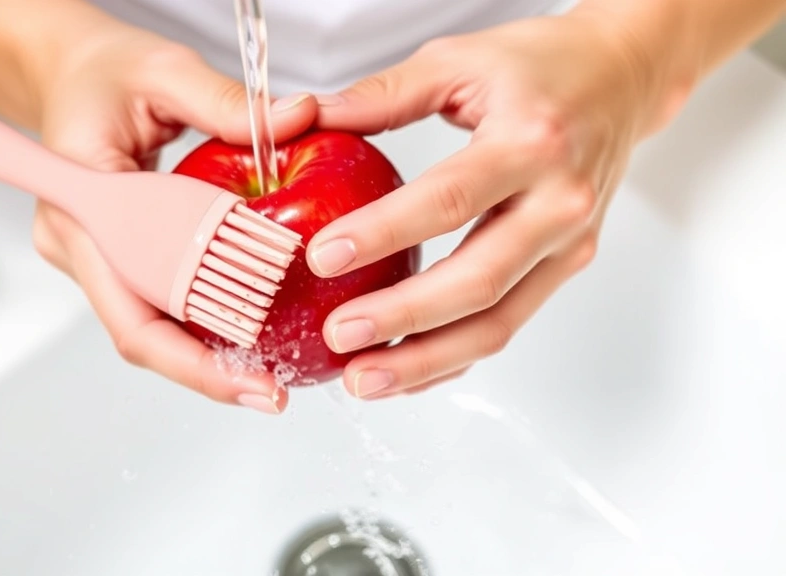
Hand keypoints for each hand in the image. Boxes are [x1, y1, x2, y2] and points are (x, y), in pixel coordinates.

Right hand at [28, 17, 316, 412]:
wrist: (65, 73)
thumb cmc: (101, 70)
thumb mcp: (163, 70)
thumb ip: (226, 102)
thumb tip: (298, 120)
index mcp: (78, 202)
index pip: (131, 306)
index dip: (188, 357)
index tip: (250, 379)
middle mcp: (77, 243)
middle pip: (140, 335)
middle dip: (207, 373)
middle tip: (273, 393)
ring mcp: (91, 255)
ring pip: (148, 327)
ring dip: (205, 357)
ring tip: (268, 377)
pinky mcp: (112, 254)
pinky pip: (154, 302)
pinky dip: (197, 325)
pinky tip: (243, 337)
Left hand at [307, 11, 667, 398]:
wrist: (624, 77)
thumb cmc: (542, 66)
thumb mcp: (460, 60)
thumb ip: (385, 94)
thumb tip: (312, 118)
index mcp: (531, 142)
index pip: (449, 199)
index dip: (384, 233)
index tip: (325, 257)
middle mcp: (560, 200)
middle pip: (478, 280)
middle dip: (403, 318)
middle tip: (339, 335)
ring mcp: (570, 243)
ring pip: (499, 322)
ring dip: (427, 360)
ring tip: (363, 378)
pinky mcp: (567, 266)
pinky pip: (510, 323)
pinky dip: (455, 356)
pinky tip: (407, 371)